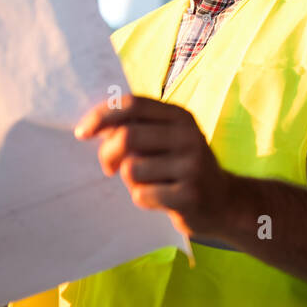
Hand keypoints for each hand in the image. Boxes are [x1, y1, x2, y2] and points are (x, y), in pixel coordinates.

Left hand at [73, 94, 234, 241]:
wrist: (224, 202)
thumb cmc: (182, 167)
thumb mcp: (167, 140)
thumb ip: (135, 129)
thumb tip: (91, 129)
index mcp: (180, 116)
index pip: (133, 105)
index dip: (102, 115)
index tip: (82, 133)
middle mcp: (189, 136)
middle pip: (127, 137)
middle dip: (107, 154)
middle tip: (107, 167)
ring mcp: (192, 166)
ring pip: (131, 169)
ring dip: (130, 181)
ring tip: (147, 184)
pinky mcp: (189, 195)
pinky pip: (142, 195)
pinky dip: (143, 199)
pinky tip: (160, 199)